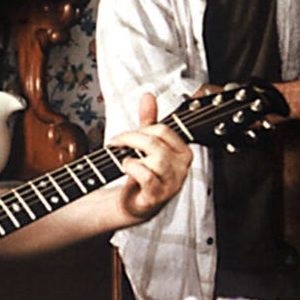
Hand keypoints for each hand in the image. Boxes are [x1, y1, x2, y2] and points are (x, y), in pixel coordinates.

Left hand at [109, 92, 193, 222]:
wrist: (135, 203)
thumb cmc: (143, 173)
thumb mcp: (145, 144)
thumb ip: (149, 120)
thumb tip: (148, 95)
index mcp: (183, 151)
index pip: (165, 130)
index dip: (140, 129)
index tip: (123, 136)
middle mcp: (182, 167)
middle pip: (157, 141)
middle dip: (131, 138)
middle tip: (116, 143)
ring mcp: (172, 183)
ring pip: (156, 158)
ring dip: (131, 154)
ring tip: (122, 158)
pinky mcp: (158, 196)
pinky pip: (147, 176)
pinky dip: (132, 168)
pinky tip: (125, 168)